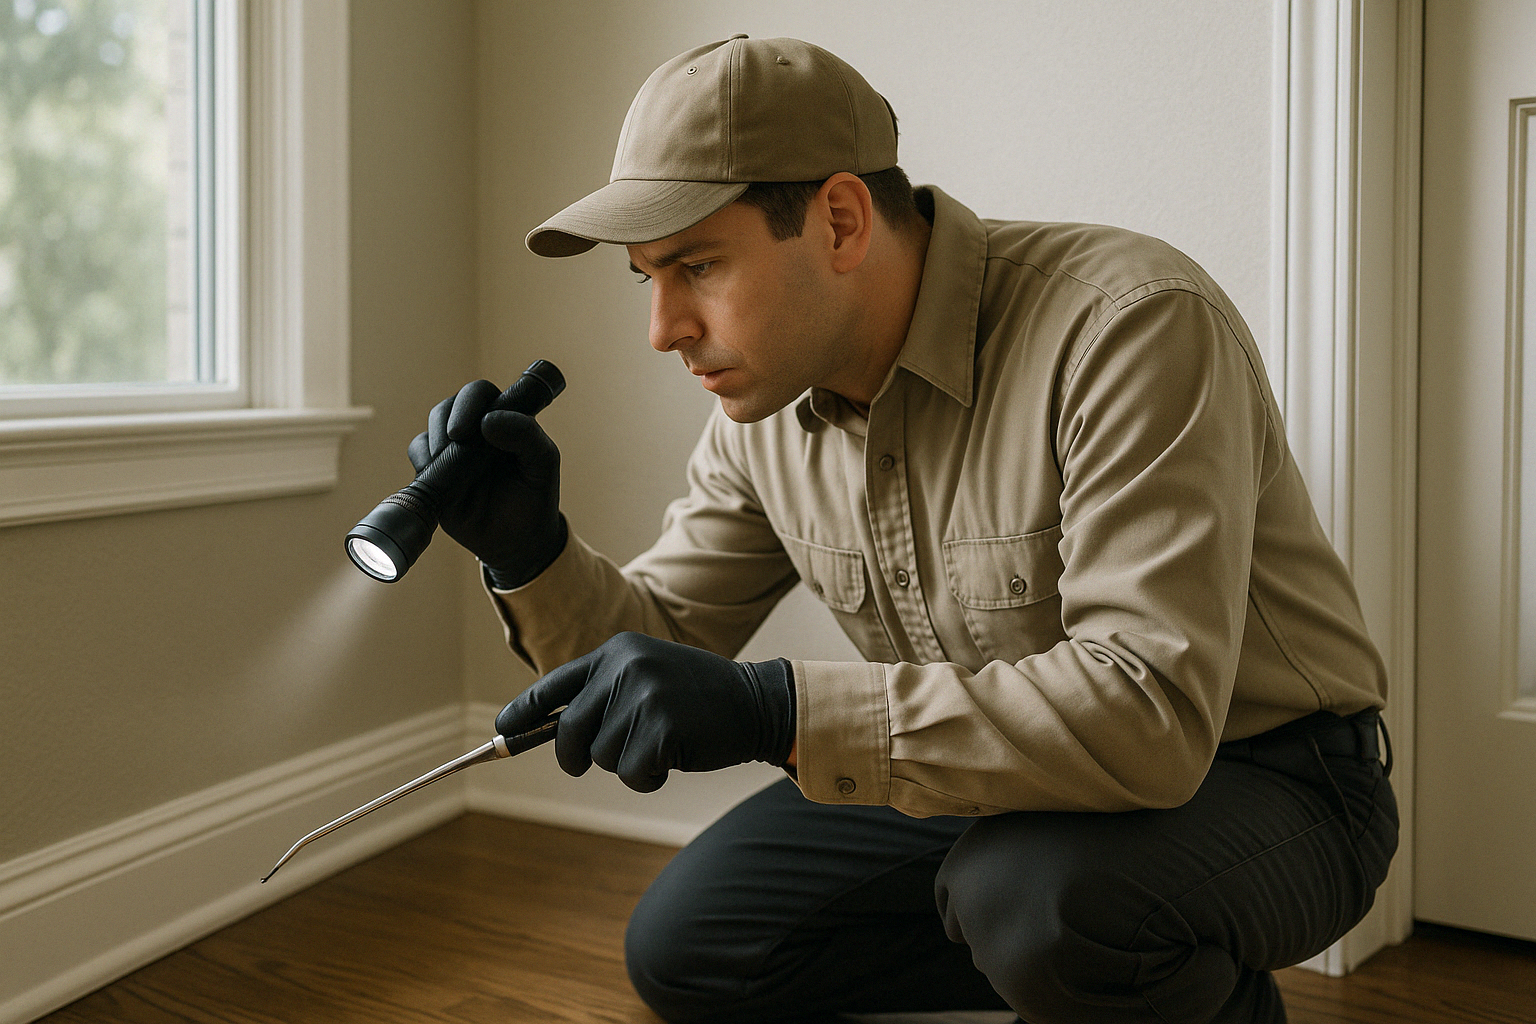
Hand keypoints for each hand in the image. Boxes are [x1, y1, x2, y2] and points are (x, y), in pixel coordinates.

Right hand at [408, 379, 564, 587]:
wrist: (516, 541)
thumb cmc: (534, 496)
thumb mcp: (542, 465)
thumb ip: (526, 436)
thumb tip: (488, 420)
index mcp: (504, 418)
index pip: (481, 393)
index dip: (471, 403)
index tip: (475, 427)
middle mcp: (476, 428)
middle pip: (450, 405)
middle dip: (450, 419)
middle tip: (456, 440)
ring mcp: (453, 448)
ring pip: (433, 426)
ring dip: (438, 440)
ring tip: (453, 466)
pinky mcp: (435, 469)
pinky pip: (418, 451)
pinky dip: (424, 460)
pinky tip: (439, 477)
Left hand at [495, 632, 795, 792]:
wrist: (756, 703)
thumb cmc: (697, 699)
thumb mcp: (648, 677)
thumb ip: (605, 693)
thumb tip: (552, 730)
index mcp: (617, 650)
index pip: (555, 683)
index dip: (523, 712)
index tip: (500, 733)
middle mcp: (625, 667)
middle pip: (569, 731)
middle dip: (574, 757)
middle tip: (593, 762)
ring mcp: (642, 697)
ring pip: (600, 757)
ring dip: (627, 764)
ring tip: (662, 743)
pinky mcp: (660, 729)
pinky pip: (630, 773)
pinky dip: (648, 778)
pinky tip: (675, 756)